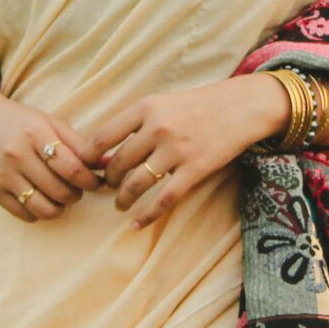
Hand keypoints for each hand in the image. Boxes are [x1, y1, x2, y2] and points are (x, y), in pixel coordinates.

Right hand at [0, 74, 101, 222]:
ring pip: (44, 208)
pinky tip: (43, 198)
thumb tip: (109, 164)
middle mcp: (18, 155)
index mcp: (36, 133)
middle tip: (79, 187)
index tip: (97, 181)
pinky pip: (25, 214)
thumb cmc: (19, 120)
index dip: (91, 180)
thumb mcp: (50, 122)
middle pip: (61, 191)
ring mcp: (3, 175)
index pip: (73, 168)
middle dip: (78, 194)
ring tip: (62, 195)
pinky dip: (40, 212)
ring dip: (61, 207)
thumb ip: (80, 144)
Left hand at [83, 74, 288, 228]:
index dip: (89, 158)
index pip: (103, 137)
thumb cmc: (198, 105)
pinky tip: (136, 223)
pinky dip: (147, 215)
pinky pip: (164, 199)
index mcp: (146, 107)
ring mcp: (177, 150)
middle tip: (108, 188)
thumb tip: (105, 153)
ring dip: (123, 199)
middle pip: (118, 163)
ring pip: (137, 183)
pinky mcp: (195, 169)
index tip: (86, 169)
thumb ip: (136, 124)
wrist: (241, 107)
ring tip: (120, 204)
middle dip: (108, 181)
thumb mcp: (163, 103)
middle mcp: (158, 128)